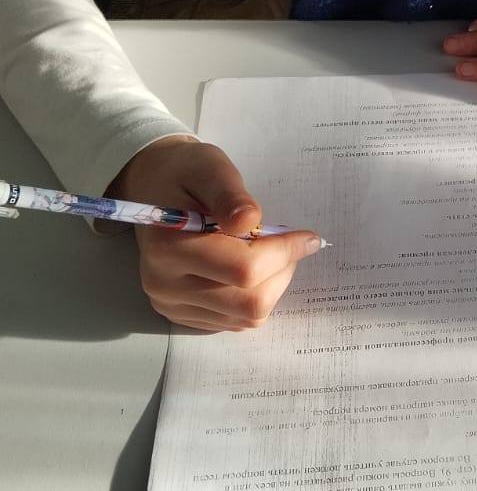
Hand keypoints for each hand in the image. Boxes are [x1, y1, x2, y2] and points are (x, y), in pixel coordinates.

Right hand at [111, 134, 322, 332]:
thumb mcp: (210, 169)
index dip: (285, 253)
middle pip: (249, 303)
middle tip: (287, 243)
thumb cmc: (186, 172)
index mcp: (169, 247)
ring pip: (247, 318)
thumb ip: (230, 195)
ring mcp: (172, 305)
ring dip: (272, 286)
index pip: (244, 269)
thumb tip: (250, 220)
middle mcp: (165, 284)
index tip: (308, 237)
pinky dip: (254, 297)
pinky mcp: (182, 315)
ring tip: (268, 253)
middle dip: (281, 272)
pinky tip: (250, 268)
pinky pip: (235, 322)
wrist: (154, 186)